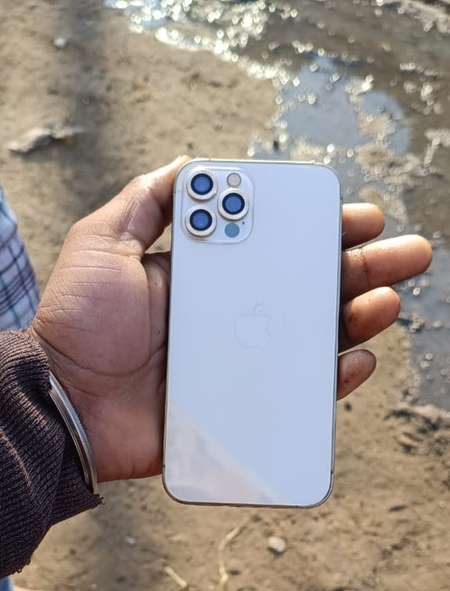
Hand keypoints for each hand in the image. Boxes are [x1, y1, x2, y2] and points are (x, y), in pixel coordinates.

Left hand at [32, 159, 431, 482]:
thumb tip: (193, 166)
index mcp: (208, 277)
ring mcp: (239, 364)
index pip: (277, 246)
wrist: (64, 403)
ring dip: (359, 317)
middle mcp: (232, 318)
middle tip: (407, 252)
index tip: (357, 215)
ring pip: (315, 338)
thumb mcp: (101, 245)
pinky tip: (358, 357)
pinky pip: (300, 394)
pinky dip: (334, 378)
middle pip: (309, 288)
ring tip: (387, 300)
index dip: (320, 230)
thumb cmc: (78, 326)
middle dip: (362, 267)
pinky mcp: (240, 409)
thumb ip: (146, 204)